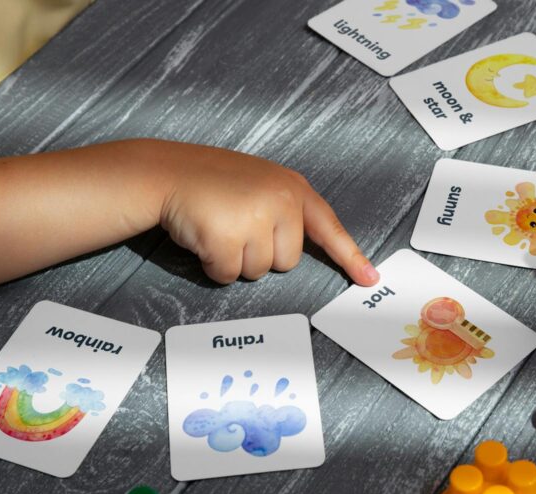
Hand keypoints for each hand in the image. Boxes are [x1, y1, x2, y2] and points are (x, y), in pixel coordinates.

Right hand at [150, 141, 378, 285]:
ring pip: (257, 272)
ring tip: (217, 226)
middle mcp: (281, 201)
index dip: (350, 256)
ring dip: (234, 260)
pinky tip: (202, 236)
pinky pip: (227, 275)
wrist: (165, 172)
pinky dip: (212, 266)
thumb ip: (285, 211)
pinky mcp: (227, 236)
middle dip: (260, 255)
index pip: (328, 228)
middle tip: (235, 225)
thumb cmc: (211, 183)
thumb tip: (296, 253)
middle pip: (287, 262)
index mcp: (292, 188)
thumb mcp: (260, 185)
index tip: (370, 279)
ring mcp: (255, 217)